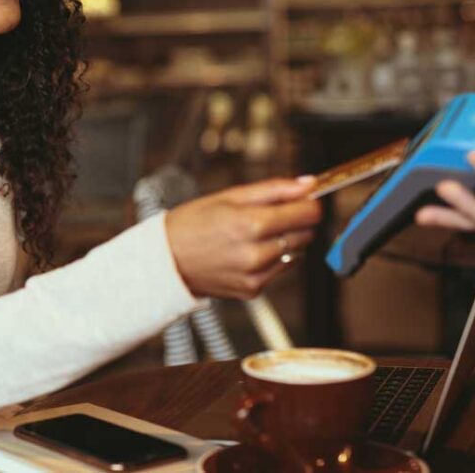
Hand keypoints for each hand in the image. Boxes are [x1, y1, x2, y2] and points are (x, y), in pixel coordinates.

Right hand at [165, 178, 321, 299]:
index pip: (307, 214)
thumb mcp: (229, 196)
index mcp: (251, 224)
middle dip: (296, 221)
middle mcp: (256, 253)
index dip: (310, 203)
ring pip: (295, 252)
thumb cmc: (192, 224)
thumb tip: (309, 183)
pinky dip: (271, 259)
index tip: (305, 198)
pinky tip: (247, 252)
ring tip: (254, 234)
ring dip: (285, 241)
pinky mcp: (253, 290)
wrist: (165, 261)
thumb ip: (274, 189)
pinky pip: (279, 270)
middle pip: (306, 233)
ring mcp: (256, 275)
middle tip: (272, 214)